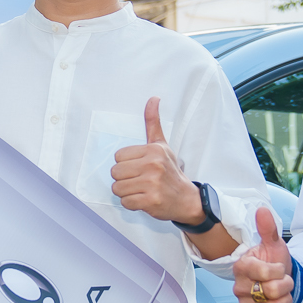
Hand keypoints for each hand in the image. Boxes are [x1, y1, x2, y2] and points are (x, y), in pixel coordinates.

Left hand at [112, 97, 201, 223]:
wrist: (186, 199)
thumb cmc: (170, 171)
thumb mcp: (162, 145)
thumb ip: (153, 123)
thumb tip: (153, 98)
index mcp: (153, 150)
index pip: (118, 156)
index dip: (126, 164)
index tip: (139, 167)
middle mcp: (153, 165)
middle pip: (115, 172)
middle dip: (124, 179)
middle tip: (139, 180)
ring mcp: (152, 184)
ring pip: (117, 188)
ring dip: (126, 192)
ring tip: (141, 190)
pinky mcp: (151, 201)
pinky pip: (125, 202)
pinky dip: (131, 204)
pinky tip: (144, 199)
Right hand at [230, 208, 293, 302]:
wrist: (278, 281)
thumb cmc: (274, 261)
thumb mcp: (274, 244)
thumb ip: (268, 229)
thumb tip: (262, 210)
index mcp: (242, 267)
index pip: (266, 273)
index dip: (280, 271)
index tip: (279, 267)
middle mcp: (239, 288)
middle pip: (272, 292)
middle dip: (286, 285)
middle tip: (283, 281)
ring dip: (286, 301)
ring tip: (282, 293)